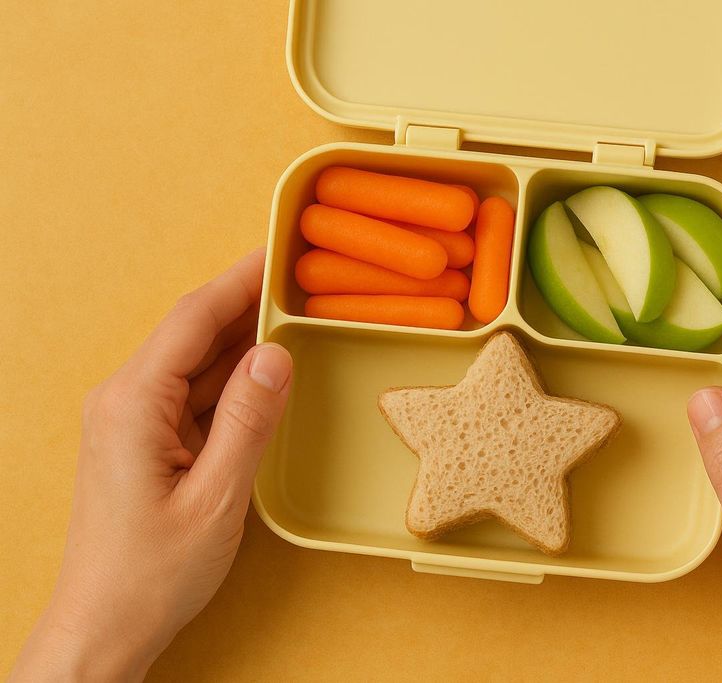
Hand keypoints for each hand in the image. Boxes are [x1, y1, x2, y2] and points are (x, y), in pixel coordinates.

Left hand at [11, 250, 291, 680]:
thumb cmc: (151, 573)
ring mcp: (131, 419)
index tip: (279, 253)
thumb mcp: (215, 497)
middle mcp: (124, 400)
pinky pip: (193, 393)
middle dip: (247, 303)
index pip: (193, 319)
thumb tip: (275, 354)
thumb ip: (248, 420)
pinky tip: (266, 372)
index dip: (240, 280)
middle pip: (193, 332)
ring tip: (294, 318)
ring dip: (242, 341)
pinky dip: (232, 379)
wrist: (103, 626)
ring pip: (195, 362)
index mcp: (133, 403)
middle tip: (300, 282)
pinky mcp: (143, 439)